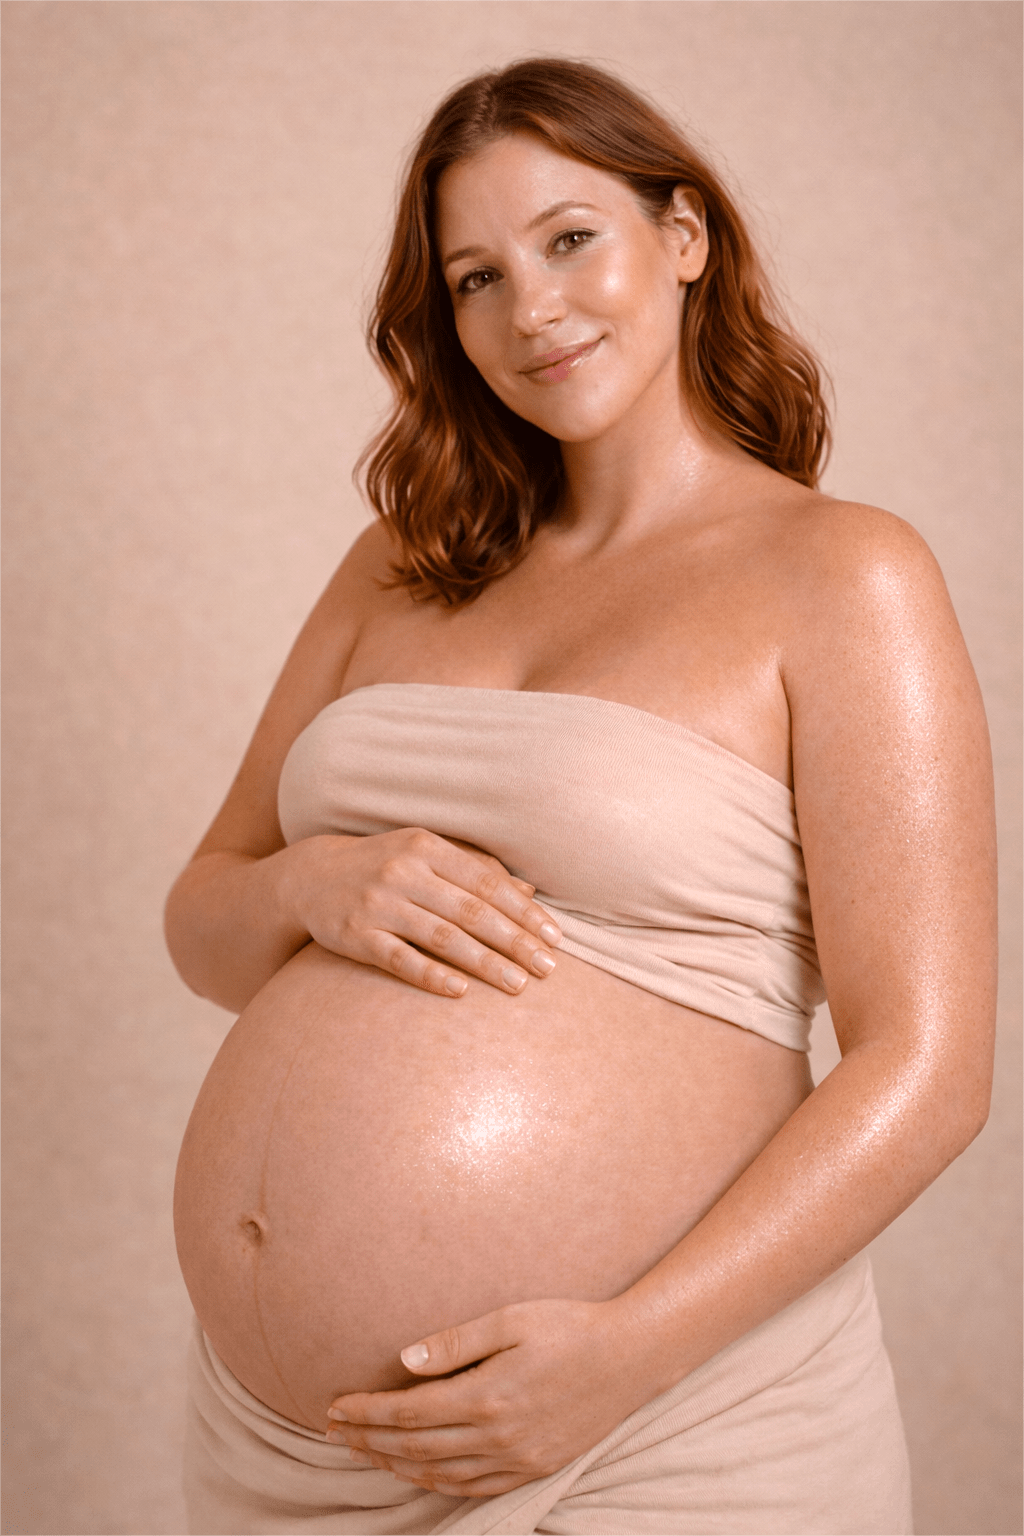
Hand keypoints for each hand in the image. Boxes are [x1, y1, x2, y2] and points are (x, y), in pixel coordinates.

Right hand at [284, 828, 560, 996]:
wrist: (310, 877)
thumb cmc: (384, 866)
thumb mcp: (426, 854)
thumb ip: (475, 871)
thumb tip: (528, 893)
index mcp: (427, 847)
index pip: (488, 883)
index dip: (523, 912)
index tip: (554, 938)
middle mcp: (403, 871)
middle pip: (471, 911)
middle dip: (514, 941)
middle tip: (547, 968)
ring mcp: (378, 904)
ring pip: (442, 936)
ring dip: (484, 963)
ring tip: (518, 984)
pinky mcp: (355, 935)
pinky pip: (399, 959)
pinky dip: (431, 975)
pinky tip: (461, 991)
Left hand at [324, 1297, 648, 1496]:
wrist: (631, 1357)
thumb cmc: (570, 1326)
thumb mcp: (511, 1319)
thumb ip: (455, 1342)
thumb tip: (404, 1360)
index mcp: (487, 1396)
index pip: (408, 1413)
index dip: (366, 1413)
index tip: (334, 1406)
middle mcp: (498, 1437)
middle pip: (415, 1448)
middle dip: (368, 1440)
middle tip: (333, 1433)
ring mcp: (517, 1460)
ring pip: (439, 1474)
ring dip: (394, 1465)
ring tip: (364, 1451)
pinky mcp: (534, 1469)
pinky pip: (473, 1488)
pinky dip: (436, 1483)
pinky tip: (417, 1472)